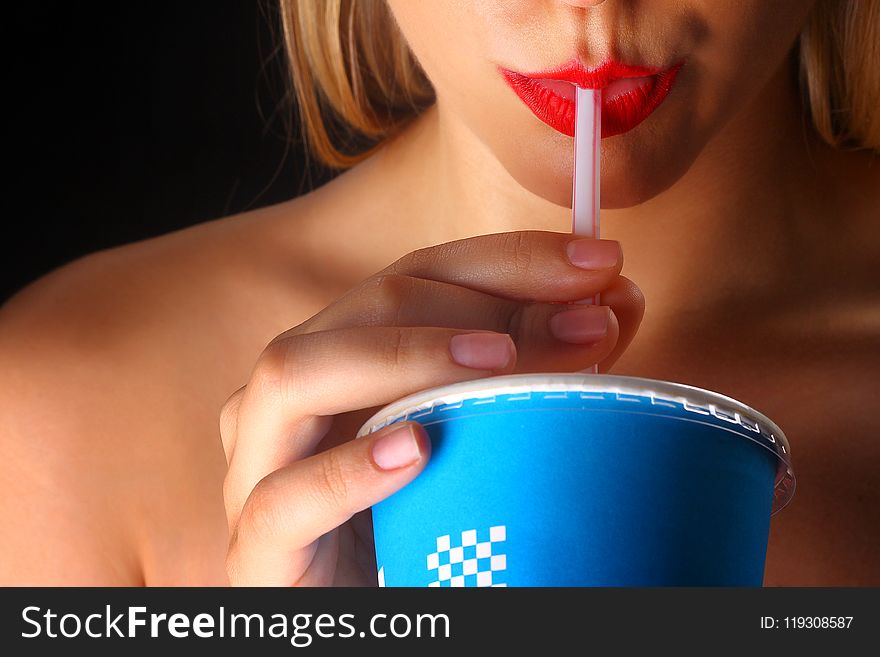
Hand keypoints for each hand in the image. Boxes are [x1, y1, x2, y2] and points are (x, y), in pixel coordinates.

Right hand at [221, 231, 643, 584]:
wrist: (368, 612)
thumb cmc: (429, 525)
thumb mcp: (489, 434)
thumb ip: (541, 367)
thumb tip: (614, 300)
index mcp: (346, 359)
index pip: (418, 276)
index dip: (507, 259)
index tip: (600, 260)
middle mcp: (295, 396)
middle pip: (367, 305)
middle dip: (479, 302)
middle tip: (581, 323)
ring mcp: (263, 466)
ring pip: (296, 374)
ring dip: (405, 355)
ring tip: (498, 364)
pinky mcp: (258, 549)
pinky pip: (283, 499)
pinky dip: (347, 469)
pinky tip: (415, 451)